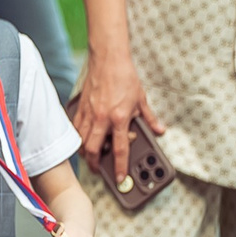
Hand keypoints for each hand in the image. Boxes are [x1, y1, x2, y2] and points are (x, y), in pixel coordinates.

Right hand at [71, 50, 165, 186]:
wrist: (108, 59)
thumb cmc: (125, 76)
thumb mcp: (141, 99)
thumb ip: (149, 118)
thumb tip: (159, 129)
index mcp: (119, 117)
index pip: (120, 149)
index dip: (120, 167)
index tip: (120, 177)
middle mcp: (102, 118)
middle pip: (93, 150)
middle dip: (95, 164)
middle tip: (99, 169)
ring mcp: (89, 113)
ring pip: (81, 141)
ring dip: (85, 152)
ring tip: (90, 157)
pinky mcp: (81, 107)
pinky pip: (76, 128)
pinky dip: (78, 137)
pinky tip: (82, 139)